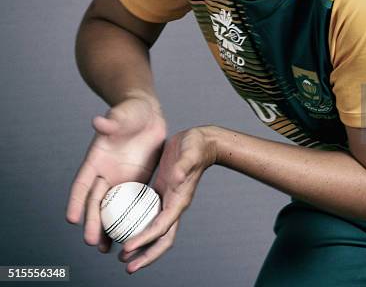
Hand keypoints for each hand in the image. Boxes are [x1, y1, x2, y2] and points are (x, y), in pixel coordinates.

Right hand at [65, 95, 166, 252]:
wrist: (148, 113)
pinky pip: (130, 203)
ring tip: (105, 249)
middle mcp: (105, 173)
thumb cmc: (130, 112)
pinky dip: (127, 219)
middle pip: (95, 202)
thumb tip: (98, 121)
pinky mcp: (137, 181)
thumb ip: (112, 121)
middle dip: (92, 222)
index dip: (75, 201)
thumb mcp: (122, 115)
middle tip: (92, 242)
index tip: (71, 219)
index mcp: (95, 159)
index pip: (81, 184)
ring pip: (111, 208)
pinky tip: (128, 235)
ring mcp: (121, 178)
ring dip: (107, 227)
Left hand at [119, 126, 217, 272]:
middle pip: (161, 240)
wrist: (200, 142)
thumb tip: (178, 176)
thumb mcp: (189, 153)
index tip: (127, 248)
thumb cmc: (196, 146)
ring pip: (155, 232)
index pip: (160, 228)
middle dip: (145, 256)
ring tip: (123, 256)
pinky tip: (124, 228)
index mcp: (179, 201)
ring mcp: (168, 202)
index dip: (144, 240)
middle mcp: (174, 206)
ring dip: (141, 247)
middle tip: (126, 266)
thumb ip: (184, 165)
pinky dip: (138, 228)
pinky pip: (149, 217)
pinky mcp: (161, 194)